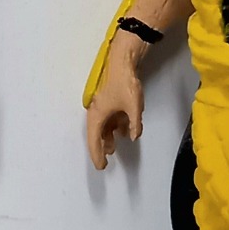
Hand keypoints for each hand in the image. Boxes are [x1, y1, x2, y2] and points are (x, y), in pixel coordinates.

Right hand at [86, 45, 144, 168]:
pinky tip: (123, 130)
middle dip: (101, 148)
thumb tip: (133, 135)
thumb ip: (134, 125)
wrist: (123, 62)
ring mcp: (102, 106)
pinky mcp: (109, 100)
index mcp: (97, 116)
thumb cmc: (124, 84)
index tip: (101, 166)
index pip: (94, 141)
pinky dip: (115, 126)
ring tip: (113, 147)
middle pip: (96, 135)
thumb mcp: (133, 108)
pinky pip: (110, 118)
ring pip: (103, 126)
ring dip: (108, 137)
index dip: (97, 156)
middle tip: (105, 161)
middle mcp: (96, 112)